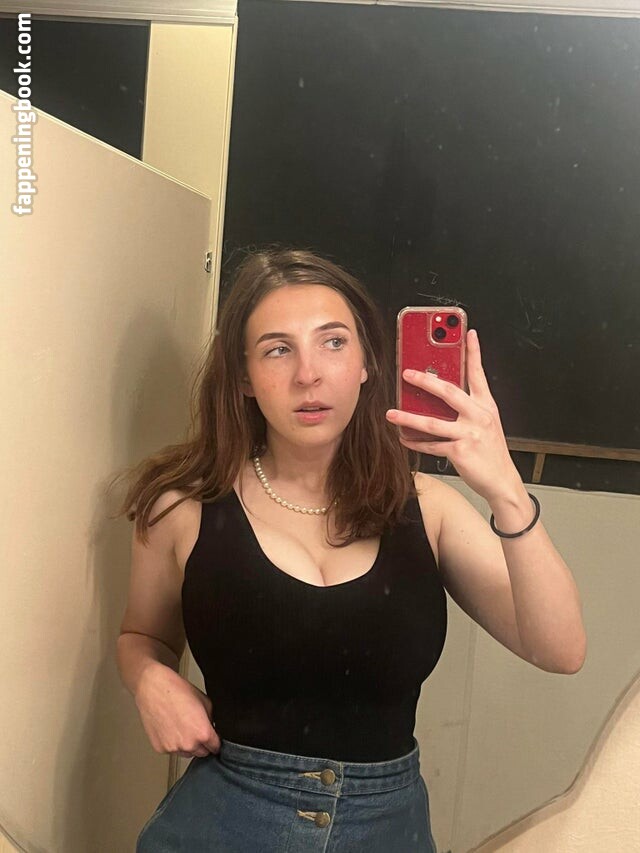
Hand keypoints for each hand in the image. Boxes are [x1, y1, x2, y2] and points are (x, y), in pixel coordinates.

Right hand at [135, 662, 219, 757]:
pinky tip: (171, 727)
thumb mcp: (205, 701)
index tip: (212, 738)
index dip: (214, 741)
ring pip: (186, 753)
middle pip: (202, 753)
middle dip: (202, 743)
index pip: (215, 747)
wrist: (154, 688)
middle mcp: (188, 744)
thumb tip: (212, 729)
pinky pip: (172, 750)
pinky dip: (173, 743)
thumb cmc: (177, 691)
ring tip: (181, 726)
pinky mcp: (160, 748)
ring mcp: (173, 748)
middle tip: (195, 728)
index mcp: (203, 733)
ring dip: (187, 745)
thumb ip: (211, 720)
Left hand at [386, 329, 519, 502]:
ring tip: (391, 413)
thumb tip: (442, 394)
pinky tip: (404, 439)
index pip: (479, 374)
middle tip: (407, 373)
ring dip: (408, 417)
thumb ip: (469, 408)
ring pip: (432, 422)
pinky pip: (431, 445)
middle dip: (425, 381)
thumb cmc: (491, 453)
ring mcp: (470, 434)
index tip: (468, 333)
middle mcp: (479, 416)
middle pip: (449, 392)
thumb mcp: (486, 424)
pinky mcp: (460, 451)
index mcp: (486, 406)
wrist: (502, 482)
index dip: (474, 352)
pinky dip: (415, 443)